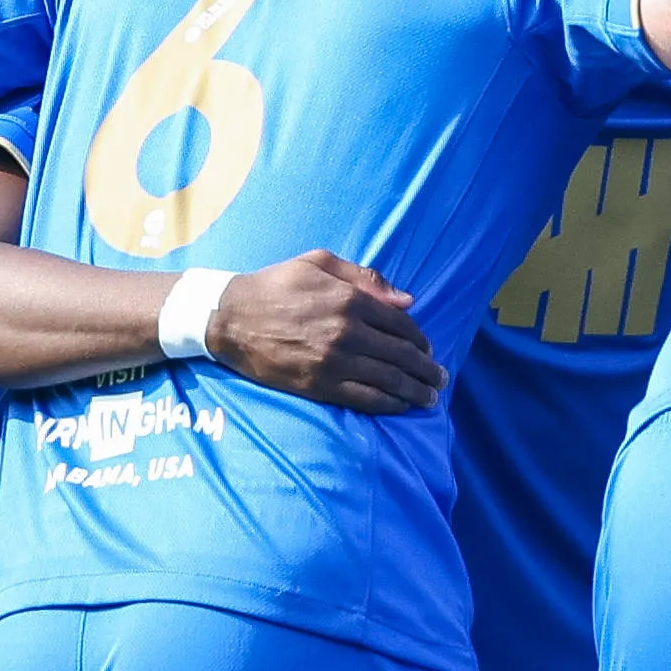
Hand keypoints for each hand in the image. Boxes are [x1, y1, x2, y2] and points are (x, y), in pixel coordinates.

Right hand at [210, 252, 438, 413]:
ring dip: (415, 392)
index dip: (420, 340)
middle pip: (401, 355)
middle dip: (427, 370)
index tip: (429, 350)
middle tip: (440, 379)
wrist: (229, 318)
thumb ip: (365, 278)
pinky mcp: (320, 385)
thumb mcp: (318, 263)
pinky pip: (364, 398)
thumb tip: (406, 301)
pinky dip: (388, 404)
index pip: (400, 324)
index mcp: (350, 300)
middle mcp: (347, 332)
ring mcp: (334, 362)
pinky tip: (401, 406)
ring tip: (430, 399)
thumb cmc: (275, 285)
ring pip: (388, 380)